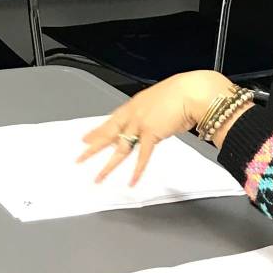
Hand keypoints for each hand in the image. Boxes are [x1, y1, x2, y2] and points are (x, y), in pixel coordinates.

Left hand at [76, 70, 233, 185]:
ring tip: (99, 178)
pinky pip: (142, 155)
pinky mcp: (152, 134)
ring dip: (109, 166)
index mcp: (134, 105)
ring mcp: (140, 124)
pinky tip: (132, 181)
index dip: (97, 131)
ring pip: (120, 148)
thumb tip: (153, 119)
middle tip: (79, 159)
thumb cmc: (182, 93)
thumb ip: (152, 111)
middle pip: (108, 134)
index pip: (110, 121)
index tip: (85, 138)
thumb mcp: (160, 100)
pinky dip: (137, 170)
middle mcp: (133, 115)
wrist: (193, 92)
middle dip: (93, 147)